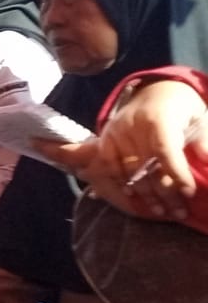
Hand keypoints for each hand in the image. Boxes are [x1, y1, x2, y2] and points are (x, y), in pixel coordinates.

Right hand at [37, 79, 207, 220]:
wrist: (154, 89)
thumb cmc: (181, 108)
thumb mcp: (200, 118)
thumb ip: (204, 142)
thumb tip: (207, 166)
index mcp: (158, 118)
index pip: (165, 150)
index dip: (176, 174)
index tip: (189, 193)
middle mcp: (133, 126)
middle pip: (148, 166)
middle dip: (166, 193)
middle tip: (180, 213)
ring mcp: (116, 133)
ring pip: (130, 171)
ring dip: (147, 195)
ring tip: (162, 211)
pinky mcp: (105, 139)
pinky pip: (112, 167)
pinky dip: (123, 182)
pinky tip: (134, 196)